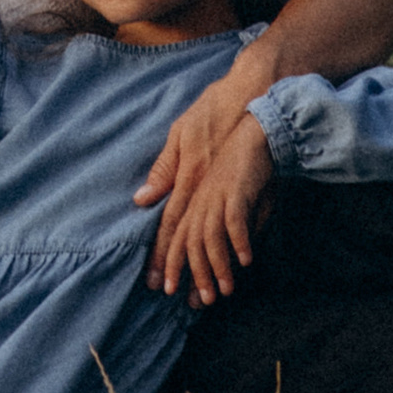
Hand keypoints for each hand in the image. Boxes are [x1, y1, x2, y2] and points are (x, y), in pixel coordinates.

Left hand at [135, 70, 275, 301]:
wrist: (249, 94)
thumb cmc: (216, 111)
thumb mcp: (181, 135)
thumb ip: (165, 168)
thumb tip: (143, 197)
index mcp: (184, 178)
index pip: (168, 224)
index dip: (162, 254)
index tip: (157, 282)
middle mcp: (198, 187)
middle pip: (185, 235)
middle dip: (181, 269)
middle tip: (179, 298)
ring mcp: (218, 186)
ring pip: (209, 235)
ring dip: (214, 266)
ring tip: (216, 292)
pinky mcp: (240, 184)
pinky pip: (237, 219)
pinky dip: (240, 241)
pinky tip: (245, 260)